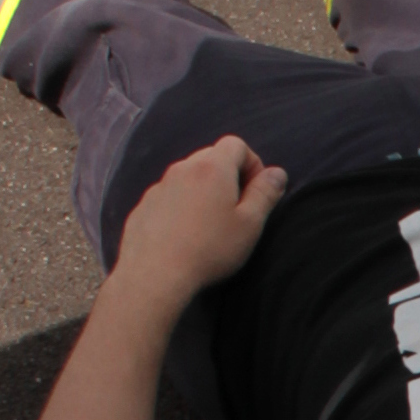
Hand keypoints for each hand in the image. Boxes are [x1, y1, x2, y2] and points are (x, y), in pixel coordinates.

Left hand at [109, 137, 289, 304]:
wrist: (154, 275)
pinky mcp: (143, 206)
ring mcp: (159, 186)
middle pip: (211, 156)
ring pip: (188, 176)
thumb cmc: (209, 250)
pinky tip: (184, 235)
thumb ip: (265, 194)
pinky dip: (181, 205)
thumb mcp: (250, 224)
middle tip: (235, 209)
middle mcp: (183, 168)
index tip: (255, 192)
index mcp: (212, 167)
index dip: (253, 163)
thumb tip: (276, 173)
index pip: (236, 144)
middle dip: (228, 175)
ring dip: (203, 190)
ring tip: (209, 224)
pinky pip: (169, 195)